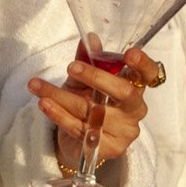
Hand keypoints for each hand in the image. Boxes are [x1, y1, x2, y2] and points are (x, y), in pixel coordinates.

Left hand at [29, 48, 150, 174]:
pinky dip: (59, 115)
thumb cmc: (87, 104)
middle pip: (124, 92)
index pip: (148, 75)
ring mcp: (124, 131)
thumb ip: (87, 60)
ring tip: (36, 85)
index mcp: (135, 88)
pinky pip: (80, 129)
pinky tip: (44, 103)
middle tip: (71, 67)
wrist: (78, 142)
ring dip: (61, 96)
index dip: (143, 64)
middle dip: (97, 77)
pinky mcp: (108, 148)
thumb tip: (89, 38)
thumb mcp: (84, 80)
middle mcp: (134, 110)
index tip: (130, 53)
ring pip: (92, 111)